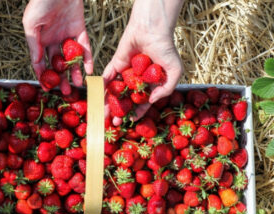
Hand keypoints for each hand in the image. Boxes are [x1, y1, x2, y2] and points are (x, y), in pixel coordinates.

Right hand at [23, 0, 92, 94]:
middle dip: (61, 78)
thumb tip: (36, 63)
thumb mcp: (31, 24)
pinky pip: (84, 48)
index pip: (41, 62)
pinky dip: (87, 59)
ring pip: (72, 59)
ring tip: (77, 84)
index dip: (44, 76)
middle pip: (58, 64)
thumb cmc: (40, 2)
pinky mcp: (80, 30)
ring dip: (74, 72)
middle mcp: (54, 41)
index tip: (47, 88)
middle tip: (65, 92)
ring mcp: (67, 36)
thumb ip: (33, 44)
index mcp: (40, 40)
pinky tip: (88, 70)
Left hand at [103, 0, 183, 125]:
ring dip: (109, 104)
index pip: (142, 102)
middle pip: (126, 100)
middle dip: (120, 112)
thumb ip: (166, 89)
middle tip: (114, 123)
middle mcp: (137, 80)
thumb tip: (151, 101)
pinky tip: (98, 99)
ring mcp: (126, 73)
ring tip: (104, 116)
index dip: (137, 112)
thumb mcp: (175, 72)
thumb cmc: (166, 49)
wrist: (152, 30)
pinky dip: (102, 88)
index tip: (131, 121)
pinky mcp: (115, 65)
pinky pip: (107, 78)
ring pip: (116, 92)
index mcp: (151, 83)